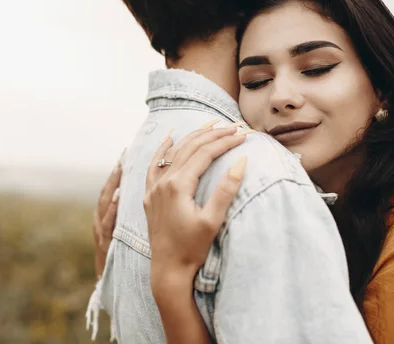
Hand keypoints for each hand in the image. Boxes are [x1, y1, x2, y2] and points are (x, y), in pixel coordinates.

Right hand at [93, 153, 122, 276]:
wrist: (110, 287)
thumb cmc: (123, 257)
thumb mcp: (123, 233)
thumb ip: (129, 214)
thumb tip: (145, 194)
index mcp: (108, 216)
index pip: (114, 188)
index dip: (120, 171)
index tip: (128, 152)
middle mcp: (101, 221)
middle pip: (107, 191)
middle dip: (115, 173)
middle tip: (124, 155)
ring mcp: (101, 233)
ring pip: (104, 204)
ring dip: (111, 185)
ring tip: (120, 169)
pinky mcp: (103, 245)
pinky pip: (106, 225)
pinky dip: (111, 211)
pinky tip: (117, 199)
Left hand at [144, 124, 250, 294]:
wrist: (168, 270)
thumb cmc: (192, 249)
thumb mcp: (212, 221)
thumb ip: (225, 190)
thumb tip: (241, 161)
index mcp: (178, 186)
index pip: (205, 153)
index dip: (225, 142)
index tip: (243, 135)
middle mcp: (163, 182)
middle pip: (190, 148)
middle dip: (213, 134)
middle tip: (234, 126)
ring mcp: (154, 188)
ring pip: (173, 152)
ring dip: (193, 137)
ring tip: (210, 124)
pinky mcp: (151, 196)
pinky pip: (154, 164)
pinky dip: (163, 148)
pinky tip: (169, 137)